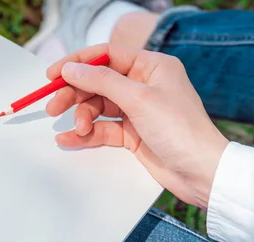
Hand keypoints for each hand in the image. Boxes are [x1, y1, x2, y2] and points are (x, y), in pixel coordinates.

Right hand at [46, 44, 228, 207]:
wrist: (201, 172)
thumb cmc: (180, 130)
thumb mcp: (139, 99)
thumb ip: (102, 81)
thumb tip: (72, 68)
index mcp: (151, 66)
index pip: (106, 55)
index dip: (78, 62)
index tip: (53, 73)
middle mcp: (143, 85)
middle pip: (98, 82)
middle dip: (74, 93)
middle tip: (53, 106)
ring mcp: (137, 110)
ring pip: (98, 107)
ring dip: (82, 117)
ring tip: (77, 129)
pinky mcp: (133, 134)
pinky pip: (103, 128)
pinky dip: (86, 134)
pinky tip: (70, 139)